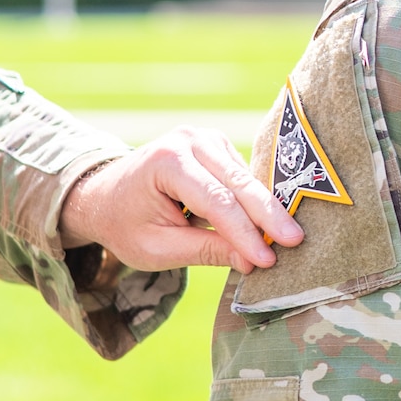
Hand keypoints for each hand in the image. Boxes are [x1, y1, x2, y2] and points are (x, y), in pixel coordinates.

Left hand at [58, 127, 302, 275]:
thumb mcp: (158, 248)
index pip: (216, 201)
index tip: (266, 260)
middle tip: (296, 242)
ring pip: (245, 178)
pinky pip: (243, 176)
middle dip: (269, 215)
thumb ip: (206, 251)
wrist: (104, 195)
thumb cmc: (125, 224)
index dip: (244, 232)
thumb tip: (252, 262)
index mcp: (166, 162)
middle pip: (239, 182)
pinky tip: (270, 224)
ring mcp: (206, 138)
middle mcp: (189, 140)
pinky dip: (255, 201)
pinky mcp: (218, 146)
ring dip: (265, 209)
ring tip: (286, 240)